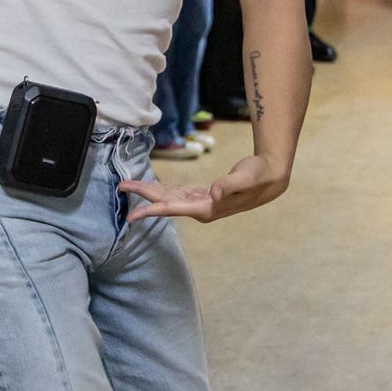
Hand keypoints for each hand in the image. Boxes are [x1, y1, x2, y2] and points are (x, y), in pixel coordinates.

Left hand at [120, 154, 287, 223]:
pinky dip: (164, 189)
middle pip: (165, 202)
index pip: (172, 209)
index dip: (151, 210)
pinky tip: (153, 186)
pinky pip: (178, 194)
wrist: (271, 178)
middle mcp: (201, 208)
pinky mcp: (204, 196)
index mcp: (207, 208)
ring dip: (150, 191)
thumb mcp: (246, 176)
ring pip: (169, 197)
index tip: (131, 215)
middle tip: (120, 186)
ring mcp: (202, 203)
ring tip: (129, 184)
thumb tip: (214, 192)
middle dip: (143, 195)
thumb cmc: (259, 175)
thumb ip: (230, 184)